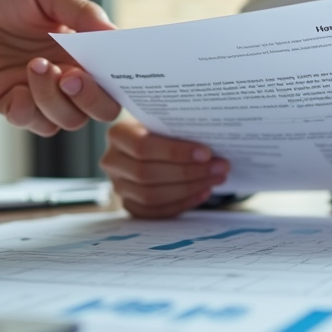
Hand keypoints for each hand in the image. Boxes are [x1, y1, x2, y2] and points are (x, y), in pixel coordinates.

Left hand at [0, 0, 120, 135]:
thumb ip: (82, 11)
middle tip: (70, 76)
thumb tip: (115, 33)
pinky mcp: (7, 98)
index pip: (114, 81)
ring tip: (35, 65)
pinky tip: (19, 87)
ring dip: (53, 100)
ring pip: (64, 120)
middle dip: (90, 100)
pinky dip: (27, 111)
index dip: (116, 84)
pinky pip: (27, 120)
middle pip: (97, 110)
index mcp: (83, 50)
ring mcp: (37, 90)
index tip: (105, 70)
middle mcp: (66, 74)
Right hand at [100, 119, 230, 217]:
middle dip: (189, 172)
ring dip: (189, 188)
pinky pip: (156, 211)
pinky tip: (203, 191)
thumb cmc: (160, 128)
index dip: (175, 152)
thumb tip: (210, 143)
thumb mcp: (163, 120)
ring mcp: (119, 185)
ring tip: (215, 178)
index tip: (206, 153)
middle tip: (219, 167)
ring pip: (152, 195)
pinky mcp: (129, 204)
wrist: (149, 142)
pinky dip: (183, 203)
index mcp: (118, 134)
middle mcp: (112, 161)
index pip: (143, 147)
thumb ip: (177, 128)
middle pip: (148, 174)